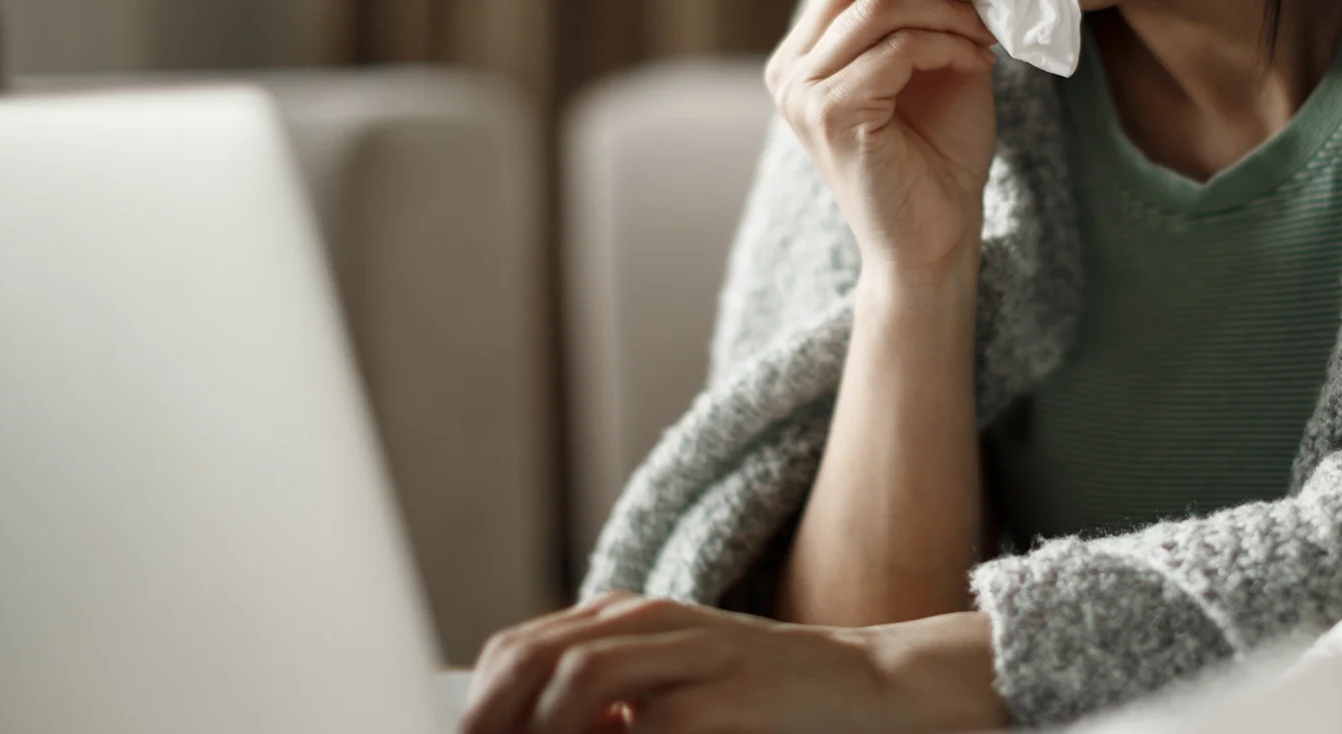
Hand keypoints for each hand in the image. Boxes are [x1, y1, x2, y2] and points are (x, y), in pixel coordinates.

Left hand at [460, 593, 1004, 733]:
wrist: (863, 686)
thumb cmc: (759, 698)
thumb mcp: (669, 688)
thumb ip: (604, 708)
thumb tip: (525, 731)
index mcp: (626, 619)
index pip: (521, 648)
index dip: (479, 702)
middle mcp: (651, 623)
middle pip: (535, 654)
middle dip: (491, 717)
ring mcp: (690, 654)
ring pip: (578, 676)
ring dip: (540, 730)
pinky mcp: (726, 698)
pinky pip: (648, 726)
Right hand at [764, 0, 999, 280]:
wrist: (936, 238)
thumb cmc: (939, 152)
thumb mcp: (936, 58)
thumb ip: (930, 3)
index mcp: (809, 45)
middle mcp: (791, 64)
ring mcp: (800, 90)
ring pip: (874, 4)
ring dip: (945, 6)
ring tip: (987, 28)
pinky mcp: (827, 114)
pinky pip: (893, 49)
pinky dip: (945, 44)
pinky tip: (975, 62)